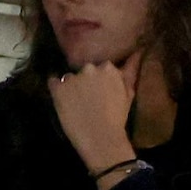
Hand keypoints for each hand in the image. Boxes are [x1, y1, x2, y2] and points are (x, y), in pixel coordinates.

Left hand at [47, 55, 140, 174]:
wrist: (101, 138)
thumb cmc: (117, 118)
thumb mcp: (128, 93)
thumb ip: (130, 72)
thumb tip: (137, 52)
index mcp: (108, 68)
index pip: (101, 67)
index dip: (99, 80)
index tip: (100, 91)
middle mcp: (89, 68)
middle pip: (84, 71)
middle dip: (85, 80)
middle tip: (88, 98)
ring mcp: (72, 77)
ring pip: (69, 77)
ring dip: (71, 86)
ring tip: (75, 103)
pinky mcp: (58, 89)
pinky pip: (53, 83)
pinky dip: (56, 90)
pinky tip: (61, 101)